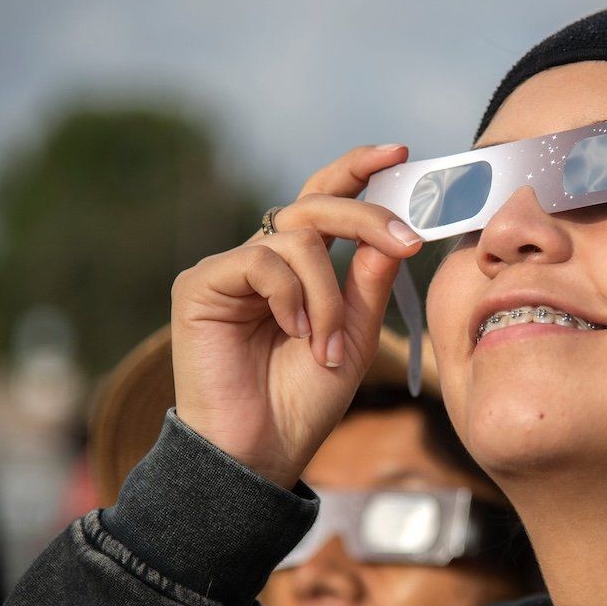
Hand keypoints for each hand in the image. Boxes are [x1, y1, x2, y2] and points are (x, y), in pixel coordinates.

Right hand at [170, 144, 420, 487]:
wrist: (260, 452)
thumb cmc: (304, 402)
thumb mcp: (356, 337)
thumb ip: (369, 284)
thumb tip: (393, 234)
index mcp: (300, 269)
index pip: (326, 201)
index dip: (357, 171)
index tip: (400, 153)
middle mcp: (263, 260)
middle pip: (316, 205)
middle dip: (367, 218)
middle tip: (405, 242)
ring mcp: (229, 269)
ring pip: (296, 238)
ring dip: (328, 293)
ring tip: (328, 346)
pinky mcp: (201, 284)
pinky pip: (261, 261)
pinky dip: (292, 296)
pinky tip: (295, 334)